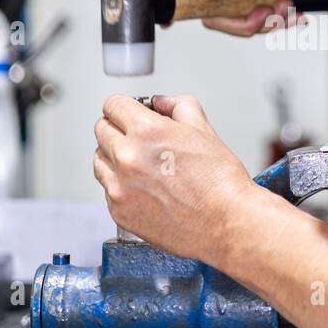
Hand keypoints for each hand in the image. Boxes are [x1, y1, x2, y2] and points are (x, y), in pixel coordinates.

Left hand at [93, 94, 255, 261]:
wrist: (227, 223)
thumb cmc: (220, 182)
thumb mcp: (203, 130)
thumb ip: (177, 106)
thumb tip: (161, 103)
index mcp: (146, 132)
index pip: (112, 105)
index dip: (125, 106)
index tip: (129, 112)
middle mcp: (127, 158)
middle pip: (101, 130)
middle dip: (118, 129)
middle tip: (137, 138)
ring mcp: (119, 188)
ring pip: (99, 160)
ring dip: (114, 157)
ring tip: (141, 165)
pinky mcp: (119, 212)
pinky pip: (107, 189)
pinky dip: (120, 185)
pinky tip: (145, 187)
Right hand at [175, 0, 327, 36]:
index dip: (179, 1)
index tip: (175, 21)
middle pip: (210, 11)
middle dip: (242, 20)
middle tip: (268, 11)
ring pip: (231, 21)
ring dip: (262, 22)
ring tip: (285, 5)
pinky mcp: (243, 0)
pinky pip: (248, 22)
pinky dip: (271, 22)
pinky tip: (287, 9)